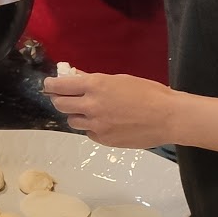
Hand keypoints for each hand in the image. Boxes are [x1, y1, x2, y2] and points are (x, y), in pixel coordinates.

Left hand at [42, 70, 179, 150]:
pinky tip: (104, 123)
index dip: (51, 85)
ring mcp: (96, 125)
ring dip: (76, 115)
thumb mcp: (119, 80)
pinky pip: (88, 132)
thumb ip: (94, 79)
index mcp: (95, 85)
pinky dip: (91, 127)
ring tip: (89, 111)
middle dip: (60, 100)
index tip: (49, 84)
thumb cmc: (148, 93)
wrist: (168, 117)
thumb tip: (76, 76)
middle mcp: (91, 105)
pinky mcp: (103, 140)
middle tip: (65, 98)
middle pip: (60, 105)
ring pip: (72, 121)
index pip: (60, 86)